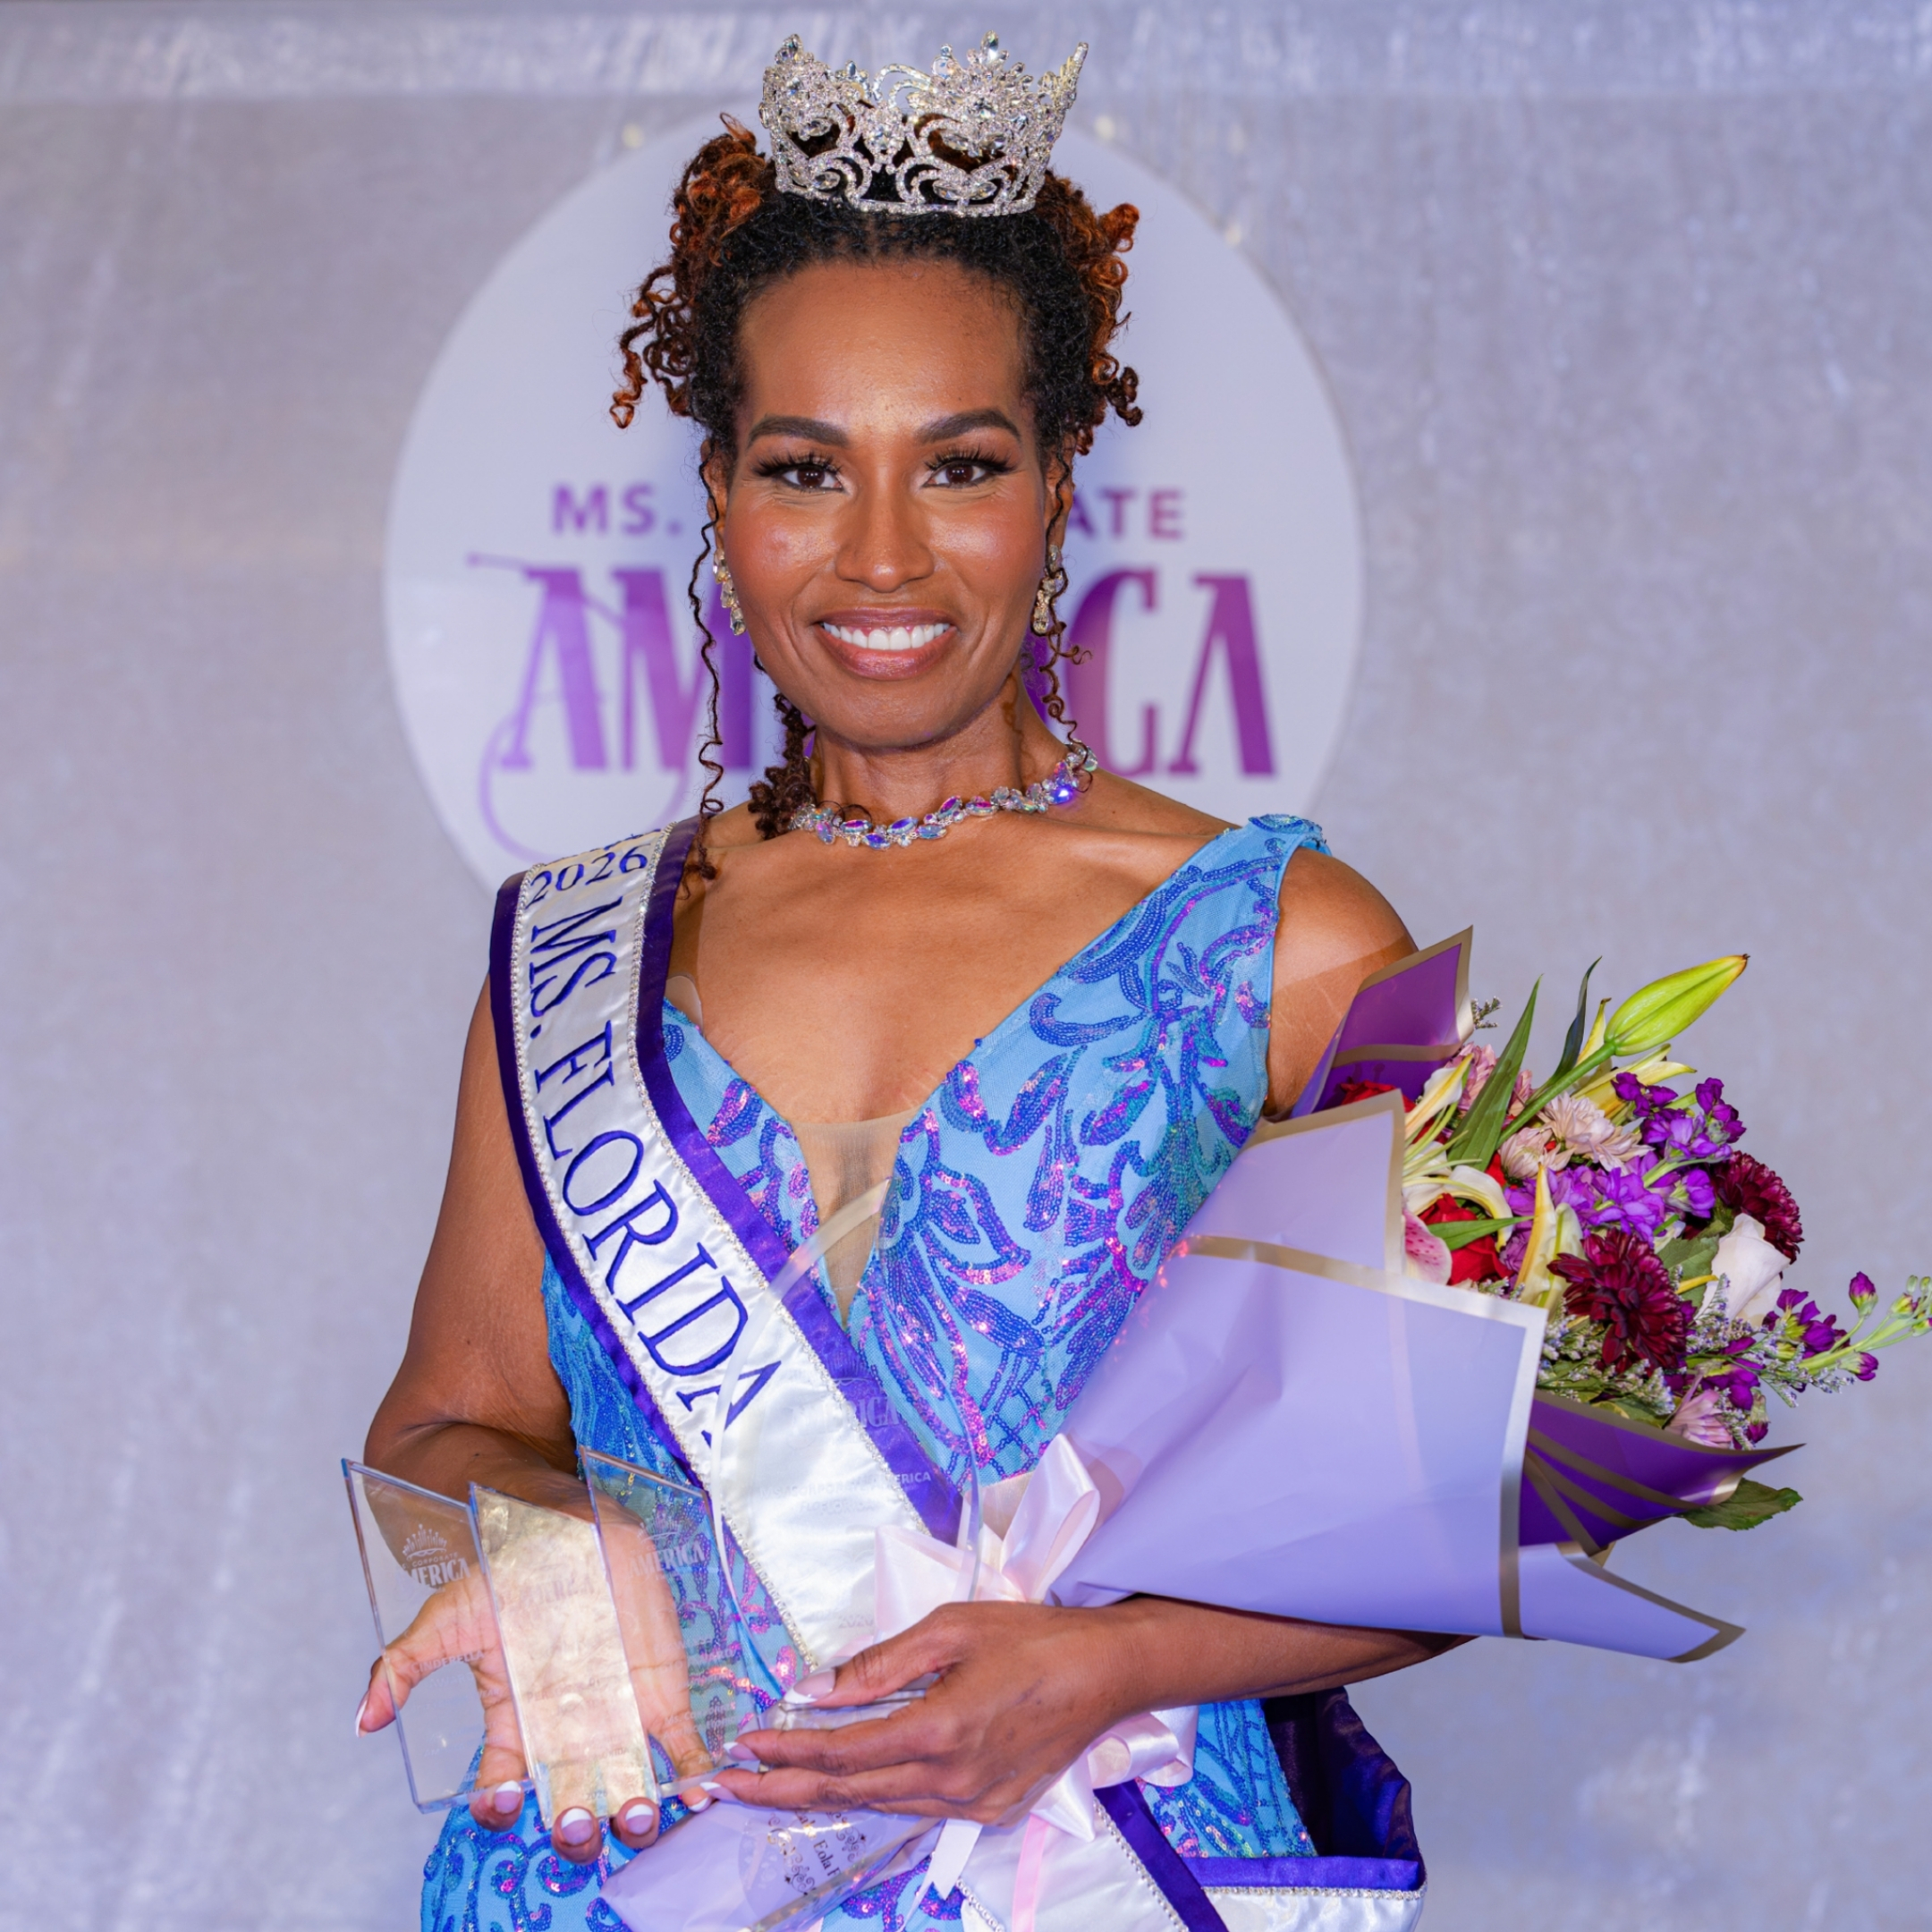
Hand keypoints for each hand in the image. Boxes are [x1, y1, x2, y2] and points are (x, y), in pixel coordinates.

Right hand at [354, 1570, 677, 1863]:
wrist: (566, 1528)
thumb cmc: (507, 1574)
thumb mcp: (450, 1616)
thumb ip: (403, 1666)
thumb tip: (362, 1720)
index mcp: (516, 1731)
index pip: (502, 1793)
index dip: (500, 1810)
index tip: (503, 1800)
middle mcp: (568, 1739)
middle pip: (571, 1811)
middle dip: (576, 1833)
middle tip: (576, 1823)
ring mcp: (618, 1724)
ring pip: (629, 1793)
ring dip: (636, 1817)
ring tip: (637, 1816)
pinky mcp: (661, 1700)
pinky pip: (681, 1749)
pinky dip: (695, 1775)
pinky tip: (702, 1792)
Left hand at [713, 1602, 1138, 1822]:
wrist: (1106, 1673)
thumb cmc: (1032, 1638)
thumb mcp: (951, 1628)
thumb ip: (879, 1664)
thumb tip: (815, 1688)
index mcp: (938, 1732)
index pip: (840, 1752)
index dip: (785, 1750)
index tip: (742, 1744)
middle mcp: (950, 1782)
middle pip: (846, 1792)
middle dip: (779, 1789)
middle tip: (726, 1785)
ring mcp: (971, 1804)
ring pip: (877, 1805)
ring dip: (820, 1793)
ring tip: (771, 1782)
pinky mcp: (988, 1809)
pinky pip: (913, 1807)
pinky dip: (871, 1794)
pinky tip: (846, 1781)